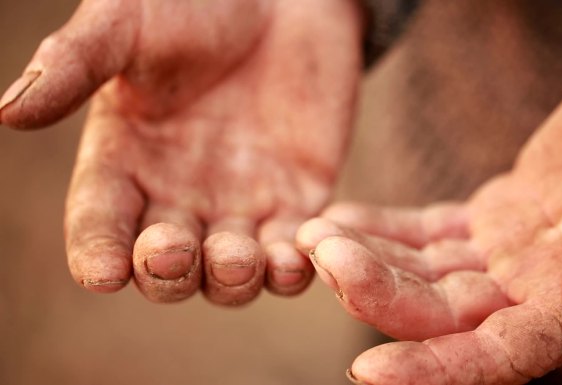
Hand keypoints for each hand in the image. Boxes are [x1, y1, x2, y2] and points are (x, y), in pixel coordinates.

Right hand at [0, 0, 362, 303]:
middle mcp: (181, 198)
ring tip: (236, 258)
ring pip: (231, 274)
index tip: (102, 271)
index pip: (101, 223)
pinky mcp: (295, 203)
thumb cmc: (197, 5)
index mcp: (126, 164)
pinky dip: (296, 268)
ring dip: (233, 278)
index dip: (99, 251)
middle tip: (171, 251)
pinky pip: (295, 254)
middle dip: (167, 271)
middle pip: (167, 266)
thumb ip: (76, 63)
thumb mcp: (129, 24)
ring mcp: (241, 206)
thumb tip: (8, 110)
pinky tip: (300, 256)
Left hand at [297, 58, 561, 383]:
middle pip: (444, 314)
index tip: (368, 372)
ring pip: (426, 273)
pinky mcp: (493, 220)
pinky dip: (383, 228)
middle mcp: (540, 295)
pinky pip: (427, 232)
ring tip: (313, 235)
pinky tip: (341, 219)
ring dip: (369, 258)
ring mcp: (510, 259)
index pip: (503, 355)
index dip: (438, 368)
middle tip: (321, 257)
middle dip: (377, 293)